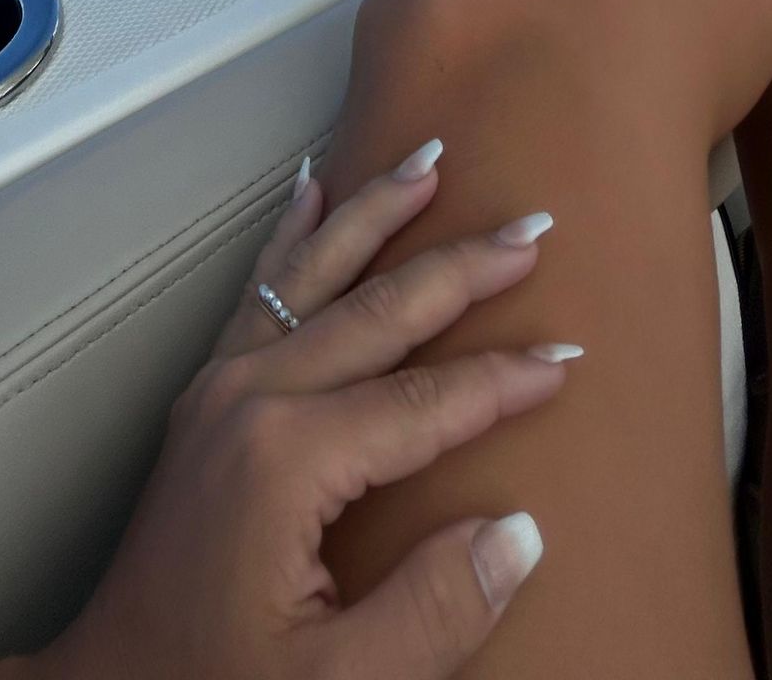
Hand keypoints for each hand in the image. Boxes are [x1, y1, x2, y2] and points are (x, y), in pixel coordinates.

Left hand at [0, 143, 572, 679]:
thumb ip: (432, 612)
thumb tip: (517, 535)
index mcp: (287, 459)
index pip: (424, 403)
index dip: (502, 380)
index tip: (566, 358)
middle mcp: (251, 400)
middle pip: (377, 312)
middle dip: (459, 265)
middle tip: (530, 224)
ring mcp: (220, 391)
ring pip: (314, 274)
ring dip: (376, 214)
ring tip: (428, 159)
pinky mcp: (205, 402)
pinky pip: (258, 290)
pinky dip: (293, 233)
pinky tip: (311, 189)